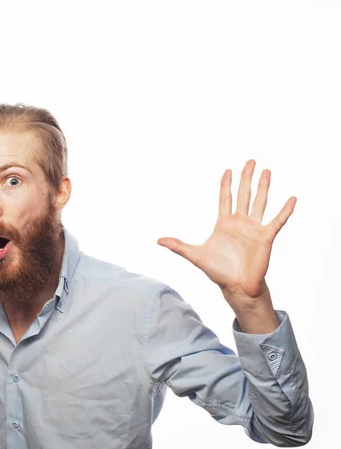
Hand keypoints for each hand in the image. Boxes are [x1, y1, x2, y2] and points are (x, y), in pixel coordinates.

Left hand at [157, 159, 295, 299]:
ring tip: (267, 171)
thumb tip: (158, 240)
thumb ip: (178, 246)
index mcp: (224, 224)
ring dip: (264, 187)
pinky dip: (284, 211)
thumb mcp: (195, 255)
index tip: (227, 170)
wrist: (236, 287)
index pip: (225, 198)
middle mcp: (240, 223)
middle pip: (244, 195)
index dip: (226, 185)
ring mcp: (254, 229)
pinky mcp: (266, 237)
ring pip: (259, 203)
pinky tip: (291, 199)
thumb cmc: (218, 271)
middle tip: (250, 161)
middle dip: (246, 178)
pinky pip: (277, 221)